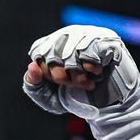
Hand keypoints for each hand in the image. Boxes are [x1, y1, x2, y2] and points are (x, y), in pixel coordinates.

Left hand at [21, 25, 139, 118]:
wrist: (108, 105)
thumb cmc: (76, 97)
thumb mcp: (48, 96)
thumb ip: (33, 83)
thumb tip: (31, 66)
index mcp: (52, 43)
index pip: (38, 51)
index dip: (46, 71)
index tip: (56, 83)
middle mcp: (70, 34)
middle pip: (54, 51)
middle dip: (61, 76)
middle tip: (74, 85)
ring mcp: (90, 34)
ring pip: (72, 51)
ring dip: (77, 74)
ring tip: (86, 82)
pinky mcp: (108, 39)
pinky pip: (92, 50)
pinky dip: (91, 67)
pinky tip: (96, 73)